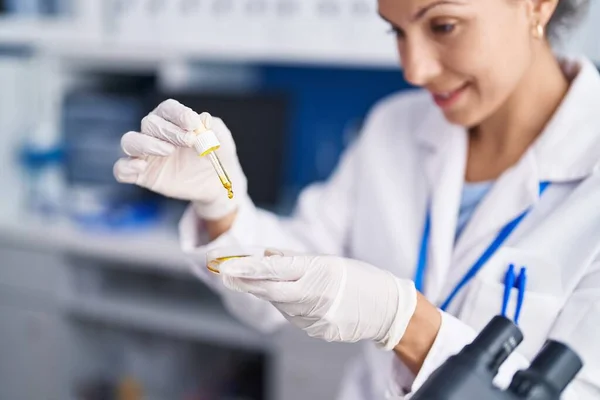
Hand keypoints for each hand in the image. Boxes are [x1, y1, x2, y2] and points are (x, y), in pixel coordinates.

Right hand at [113, 99, 246, 219]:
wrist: (216, 185)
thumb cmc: (216, 156)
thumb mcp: (222, 141)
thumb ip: (214, 129)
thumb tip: (204, 118)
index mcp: (173, 121)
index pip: (167, 109)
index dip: (178, 113)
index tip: (193, 123)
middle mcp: (155, 134)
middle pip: (149, 123)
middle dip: (168, 131)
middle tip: (190, 141)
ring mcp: (145, 154)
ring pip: (130, 141)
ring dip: (146, 143)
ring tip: (169, 151)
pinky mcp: (141, 175)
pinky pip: (121, 169)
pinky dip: (126, 167)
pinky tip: (141, 167)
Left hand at [219, 250, 417, 348]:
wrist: (388, 310)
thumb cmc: (361, 279)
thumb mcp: (330, 260)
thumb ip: (295, 260)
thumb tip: (266, 255)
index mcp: (319, 272)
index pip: (275, 270)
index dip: (248, 268)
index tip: (226, 266)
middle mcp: (314, 296)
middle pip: (270, 290)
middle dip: (244, 282)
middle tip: (224, 274)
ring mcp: (315, 317)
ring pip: (281, 304)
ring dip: (271, 293)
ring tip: (278, 282)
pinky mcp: (317, 331)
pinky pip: (294, 316)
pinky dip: (289, 305)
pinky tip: (299, 298)